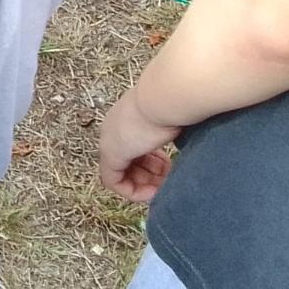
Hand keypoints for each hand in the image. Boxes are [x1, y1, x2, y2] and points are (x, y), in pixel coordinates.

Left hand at [98, 88, 180, 203]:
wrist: (165, 97)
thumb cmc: (174, 105)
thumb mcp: (170, 122)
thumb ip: (167, 135)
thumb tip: (179, 143)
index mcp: (127, 119)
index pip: (134, 149)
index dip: (153, 162)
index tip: (170, 165)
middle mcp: (114, 129)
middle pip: (128, 163)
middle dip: (150, 176)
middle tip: (169, 177)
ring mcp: (109, 141)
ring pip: (122, 175)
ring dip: (146, 185)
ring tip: (166, 183)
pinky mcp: (111, 153)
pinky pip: (116, 184)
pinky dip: (135, 192)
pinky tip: (154, 191)